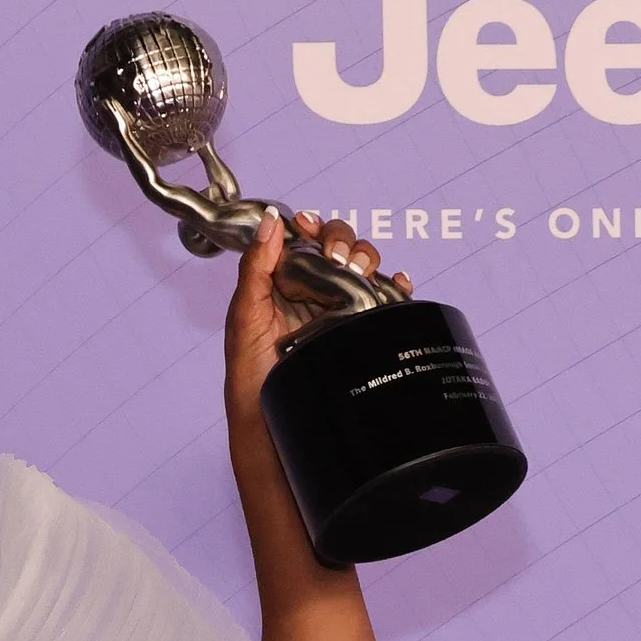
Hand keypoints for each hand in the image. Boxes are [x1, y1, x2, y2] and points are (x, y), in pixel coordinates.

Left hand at [225, 208, 414, 425]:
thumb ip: (255, 266)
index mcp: (283, 282)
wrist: (271, 420)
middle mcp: (312, 291)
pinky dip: (395, 285)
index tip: (309, 225)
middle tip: (336, 258)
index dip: (311, 226)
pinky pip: (382, 300)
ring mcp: (337, 310)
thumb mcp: (244, 314)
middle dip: (342, 241)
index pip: (305, 240)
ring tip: (360, 271)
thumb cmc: (250, 373)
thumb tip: (270, 220)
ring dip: (367, 258)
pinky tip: (397, 283)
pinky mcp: (356, 330)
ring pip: (362, 267)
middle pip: (338, 246)